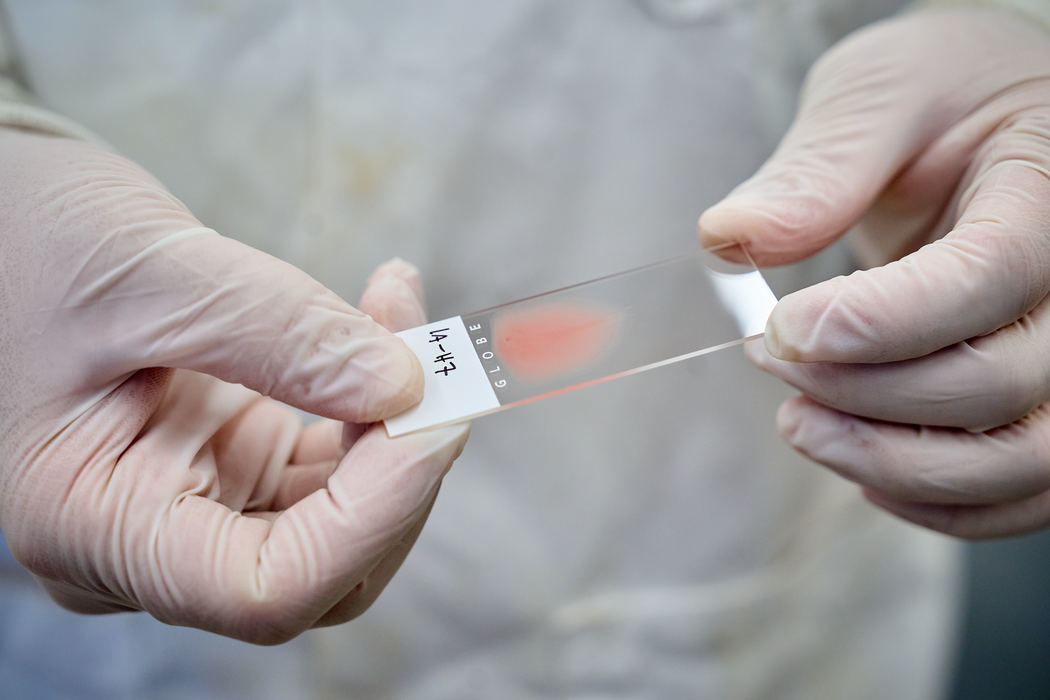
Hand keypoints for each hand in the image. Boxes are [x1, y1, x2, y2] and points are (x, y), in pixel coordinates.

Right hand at [0, 129, 468, 642]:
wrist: (13, 224)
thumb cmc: (36, 245)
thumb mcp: (148, 274)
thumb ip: (280, 336)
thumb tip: (404, 388)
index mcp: (97, 526)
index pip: (267, 589)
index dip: (372, 518)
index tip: (430, 416)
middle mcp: (154, 539)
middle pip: (326, 565)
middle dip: (399, 468)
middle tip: (433, 352)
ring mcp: (203, 503)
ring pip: (346, 519)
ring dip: (400, 425)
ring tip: (400, 308)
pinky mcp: (239, 462)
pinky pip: (338, 465)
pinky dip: (377, 401)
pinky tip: (383, 320)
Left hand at [699, 8, 1049, 538]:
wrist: (990, 130)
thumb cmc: (943, 100)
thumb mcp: (879, 94)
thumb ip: (818, 167)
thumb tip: (730, 237)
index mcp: (1048, 194)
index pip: (986, 278)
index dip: (877, 322)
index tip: (781, 329)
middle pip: (996, 382)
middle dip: (862, 391)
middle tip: (770, 356)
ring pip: (1017, 461)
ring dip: (892, 463)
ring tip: (799, 425)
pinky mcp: (1045, 405)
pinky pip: (1018, 491)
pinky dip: (932, 499)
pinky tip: (857, 463)